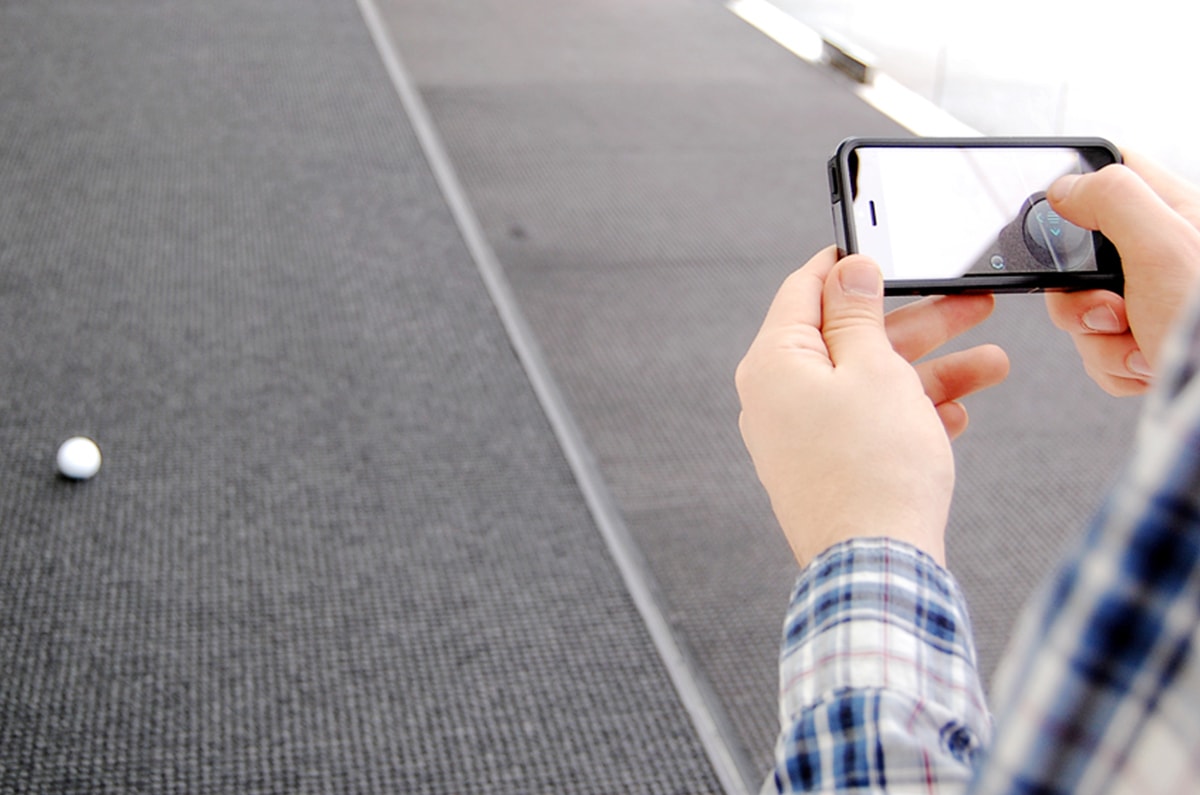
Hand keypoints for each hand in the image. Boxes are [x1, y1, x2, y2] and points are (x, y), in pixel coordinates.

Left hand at [736, 248, 1008, 566]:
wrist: (876, 568)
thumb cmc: (873, 469)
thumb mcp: (874, 368)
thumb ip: (859, 312)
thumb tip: (846, 270)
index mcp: (775, 362)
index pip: (804, 290)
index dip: (847, 265)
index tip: (884, 250)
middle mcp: (777, 397)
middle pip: (849, 338)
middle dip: (918, 322)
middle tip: (971, 305)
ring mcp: (798, 436)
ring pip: (869, 383)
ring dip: (931, 371)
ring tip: (992, 364)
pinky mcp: (824, 467)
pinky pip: (868, 425)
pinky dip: (911, 415)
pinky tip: (956, 414)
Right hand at [1044, 151, 1199, 395]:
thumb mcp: (1163, 247)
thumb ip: (1111, 199)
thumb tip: (1064, 187)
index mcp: (1174, 214)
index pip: (1110, 174)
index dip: (1075, 194)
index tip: (1062, 228)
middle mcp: (1162, 255)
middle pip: (1078, 259)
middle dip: (1080, 299)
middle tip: (1111, 311)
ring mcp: (1152, 300)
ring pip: (1085, 313)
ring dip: (1101, 341)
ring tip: (1143, 348)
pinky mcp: (1148, 340)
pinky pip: (1101, 350)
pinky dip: (1115, 366)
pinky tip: (1147, 366)